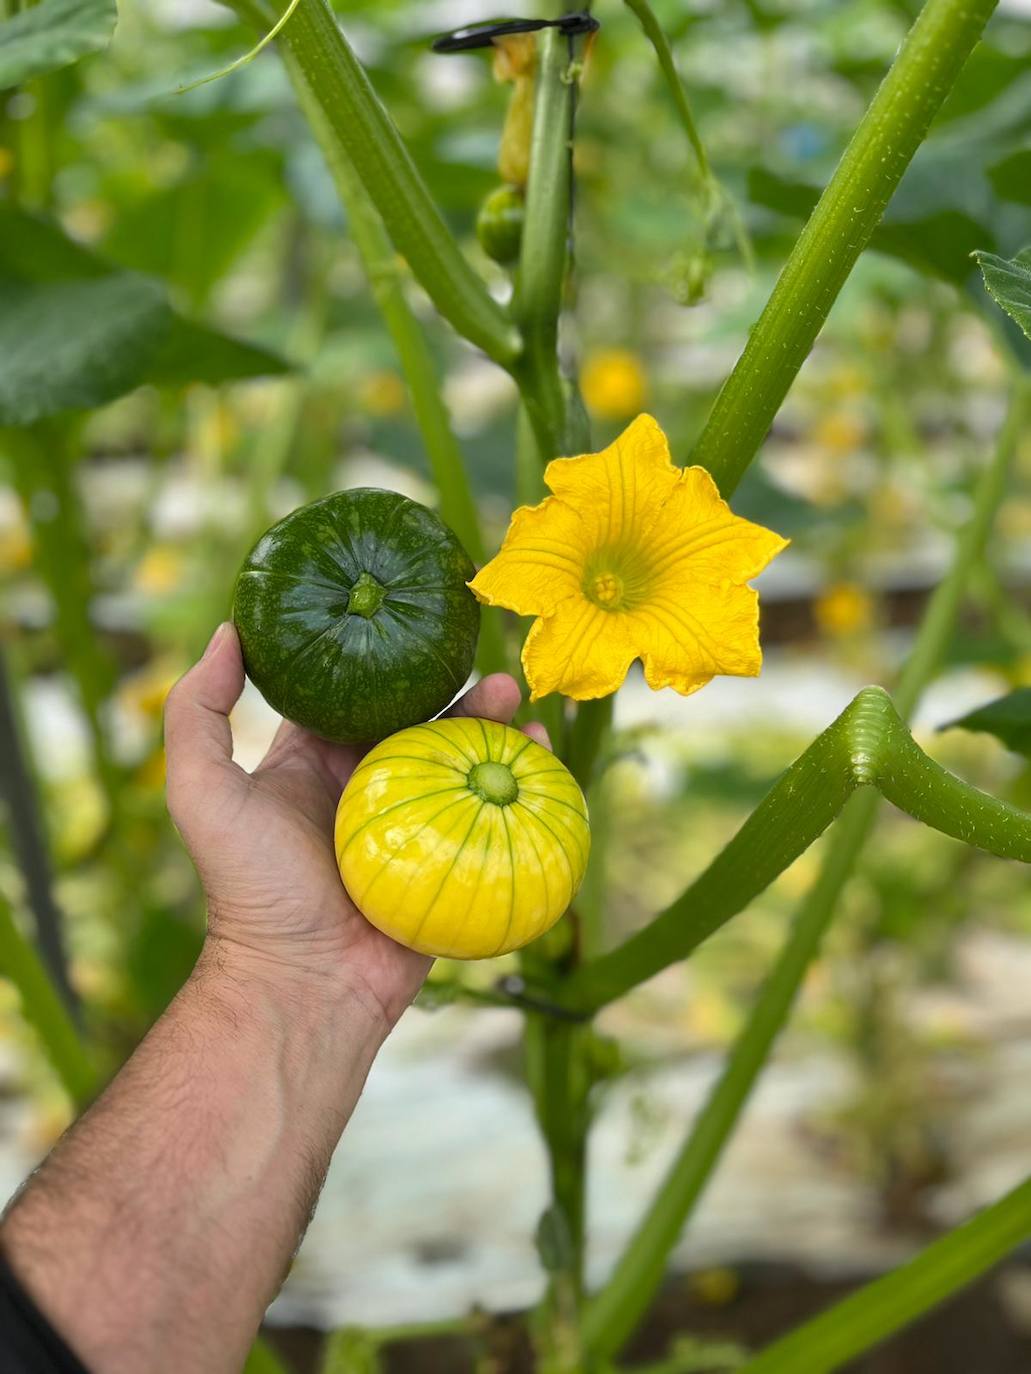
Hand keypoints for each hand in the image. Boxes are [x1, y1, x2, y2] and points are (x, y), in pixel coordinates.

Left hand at [164, 622, 546, 1027]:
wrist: (305, 983)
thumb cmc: (251, 889)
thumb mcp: (203, 791)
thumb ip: (198, 711)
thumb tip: (229, 631)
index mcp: (316, 764)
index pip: (359, 696)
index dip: (390, 661)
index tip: (421, 628)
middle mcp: (368, 789)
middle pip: (424, 724)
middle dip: (461, 693)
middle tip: (495, 671)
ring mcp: (414, 828)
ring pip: (464, 764)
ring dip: (498, 731)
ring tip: (523, 703)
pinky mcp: (449, 865)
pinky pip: (492, 819)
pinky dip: (522, 787)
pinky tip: (544, 757)